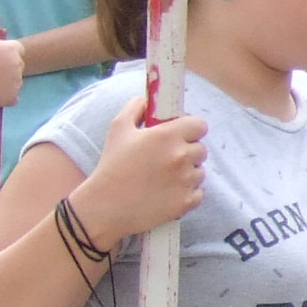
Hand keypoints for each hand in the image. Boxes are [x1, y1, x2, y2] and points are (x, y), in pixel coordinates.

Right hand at [0, 16, 24, 107]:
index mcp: (12, 49)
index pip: (16, 49)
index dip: (4, 51)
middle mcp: (18, 66)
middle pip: (16, 64)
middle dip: (5, 65)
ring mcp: (16, 83)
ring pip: (14, 79)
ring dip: (6, 79)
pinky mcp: (11, 98)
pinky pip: (13, 95)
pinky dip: (5, 94)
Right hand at [72, 96, 206, 247]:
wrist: (105, 206)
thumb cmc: (111, 166)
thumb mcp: (118, 128)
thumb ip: (136, 108)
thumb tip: (149, 100)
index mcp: (167, 136)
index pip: (200, 125)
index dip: (190, 129)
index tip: (180, 135)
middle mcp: (181, 156)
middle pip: (201, 148)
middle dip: (188, 151)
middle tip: (167, 158)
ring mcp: (186, 181)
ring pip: (200, 171)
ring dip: (188, 173)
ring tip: (163, 178)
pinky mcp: (187, 202)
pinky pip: (198, 192)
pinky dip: (187, 193)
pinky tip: (167, 192)